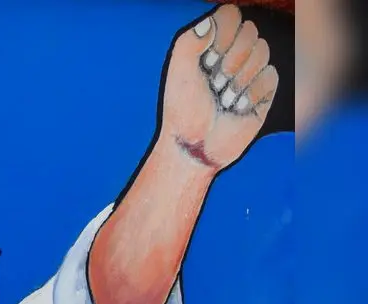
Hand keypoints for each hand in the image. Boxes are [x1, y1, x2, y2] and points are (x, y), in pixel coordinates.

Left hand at [160, 4, 279, 170]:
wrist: (195, 143)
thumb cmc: (183, 108)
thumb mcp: (178, 72)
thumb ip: (189, 41)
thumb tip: (209, 23)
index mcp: (211, 43)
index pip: (231, 15)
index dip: (224, 33)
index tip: (208, 58)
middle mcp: (233, 52)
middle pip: (250, 30)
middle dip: (230, 59)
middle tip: (214, 82)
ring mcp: (251, 70)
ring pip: (263, 51)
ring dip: (238, 80)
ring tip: (223, 99)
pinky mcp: (264, 90)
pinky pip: (270, 76)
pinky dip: (250, 94)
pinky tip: (236, 107)